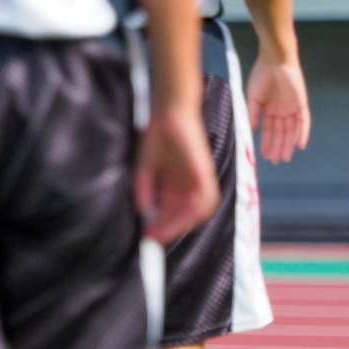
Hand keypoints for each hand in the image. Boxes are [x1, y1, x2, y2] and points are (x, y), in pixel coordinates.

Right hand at [135, 107, 218, 243]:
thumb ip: (143, 188)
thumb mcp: (145, 166)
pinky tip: (176, 218)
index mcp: (178, 183)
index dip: (161, 224)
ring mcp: (200, 178)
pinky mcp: (205, 171)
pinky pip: (205, 198)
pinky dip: (193, 212)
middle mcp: (191, 183)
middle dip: (169, 228)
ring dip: (180, 224)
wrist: (170, 110)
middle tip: (152, 237)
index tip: (146, 234)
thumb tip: (143, 212)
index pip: (174, 211)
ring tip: (162, 231)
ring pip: (198, 211)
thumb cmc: (158, 133)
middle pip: (186, 215)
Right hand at [247, 55, 310, 163]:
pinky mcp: (301, 104)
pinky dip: (303, 133)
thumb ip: (253, 113)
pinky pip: (304, 121)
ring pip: (291, 130)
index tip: (264, 155)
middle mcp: (281, 110)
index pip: (269, 129)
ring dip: (288, 143)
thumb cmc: (261, 76)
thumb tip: (251, 130)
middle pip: (281, 132)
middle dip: (278, 146)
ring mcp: (292, 107)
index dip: (266, 142)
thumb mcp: (253, 97)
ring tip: (285, 157)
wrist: (275, 60)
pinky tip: (301, 145)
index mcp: (269, 108)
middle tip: (276, 161)